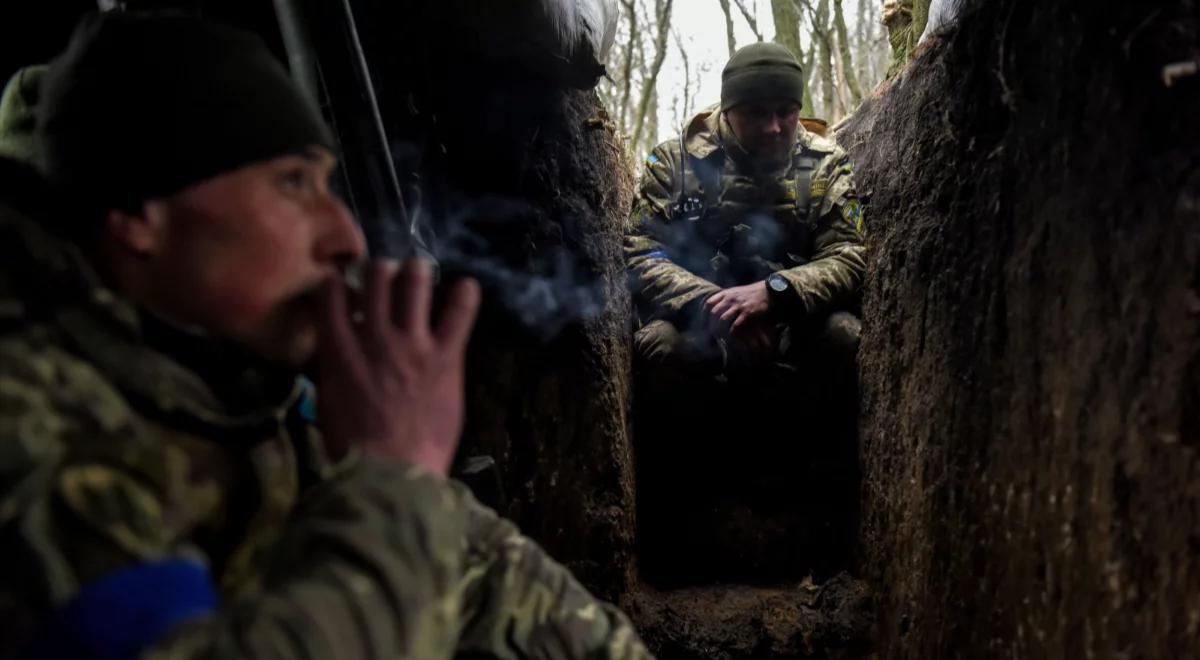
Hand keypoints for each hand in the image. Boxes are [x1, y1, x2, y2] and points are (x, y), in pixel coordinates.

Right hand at [315, 259, 480, 476]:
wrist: (390, 470)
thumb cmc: (353, 446)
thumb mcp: (328, 401)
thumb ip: (331, 368)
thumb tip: (332, 351)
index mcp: (339, 349)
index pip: (330, 295)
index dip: (335, 281)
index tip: (341, 280)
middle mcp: (375, 336)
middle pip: (376, 280)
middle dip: (380, 269)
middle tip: (386, 272)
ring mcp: (412, 344)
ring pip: (414, 285)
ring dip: (416, 272)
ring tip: (419, 270)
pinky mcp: (445, 357)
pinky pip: (459, 316)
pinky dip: (465, 297)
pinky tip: (468, 287)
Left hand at [704, 281, 770, 335]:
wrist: (768, 291)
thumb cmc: (751, 293)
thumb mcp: (736, 291)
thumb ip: (725, 298)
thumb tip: (714, 307)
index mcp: (726, 293)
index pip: (709, 303)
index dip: (704, 313)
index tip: (703, 322)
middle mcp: (730, 299)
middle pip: (714, 312)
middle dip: (711, 324)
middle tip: (710, 332)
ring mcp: (739, 306)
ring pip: (723, 319)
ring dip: (719, 329)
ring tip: (719, 336)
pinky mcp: (748, 313)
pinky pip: (736, 325)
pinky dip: (732, 332)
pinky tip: (731, 336)